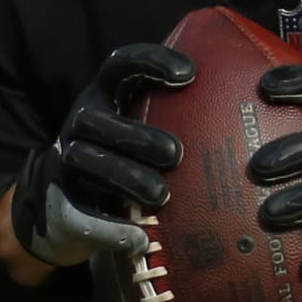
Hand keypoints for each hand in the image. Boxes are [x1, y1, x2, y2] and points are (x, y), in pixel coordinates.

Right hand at [9, 44, 193, 265]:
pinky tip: (141, 239)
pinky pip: (79, 216)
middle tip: (177, 154)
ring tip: (163, 195)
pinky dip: (110, 229)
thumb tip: (244, 107)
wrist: (61, 209)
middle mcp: (79, 124)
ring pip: (84, 162)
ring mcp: (63, 165)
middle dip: (137, 135)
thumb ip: (172, 115)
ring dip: (126, 177)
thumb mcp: (137, 127)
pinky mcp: (58, 207)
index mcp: (103, 97)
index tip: (190, 74)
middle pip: (96, 120)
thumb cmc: (121, 158)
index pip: (120, 64)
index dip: (151, 62)